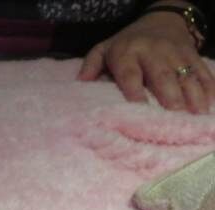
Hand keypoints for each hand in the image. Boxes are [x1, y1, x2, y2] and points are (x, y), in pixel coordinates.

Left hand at [78, 7, 214, 113]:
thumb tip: (80, 83)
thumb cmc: (126, 44)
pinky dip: (208, 88)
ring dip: (192, 95)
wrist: (160, 21)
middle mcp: (154, 52)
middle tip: (174, 115)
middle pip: (163, 76)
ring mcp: (176, 54)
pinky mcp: (193, 56)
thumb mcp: (104, 49)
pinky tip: (209, 106)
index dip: (135, 90)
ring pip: (186, 75)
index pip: (130, 74)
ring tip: (195, 115)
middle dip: (170, 95)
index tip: (139, 108)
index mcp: (128, 53)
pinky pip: (203, 72)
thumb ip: (91, 66)